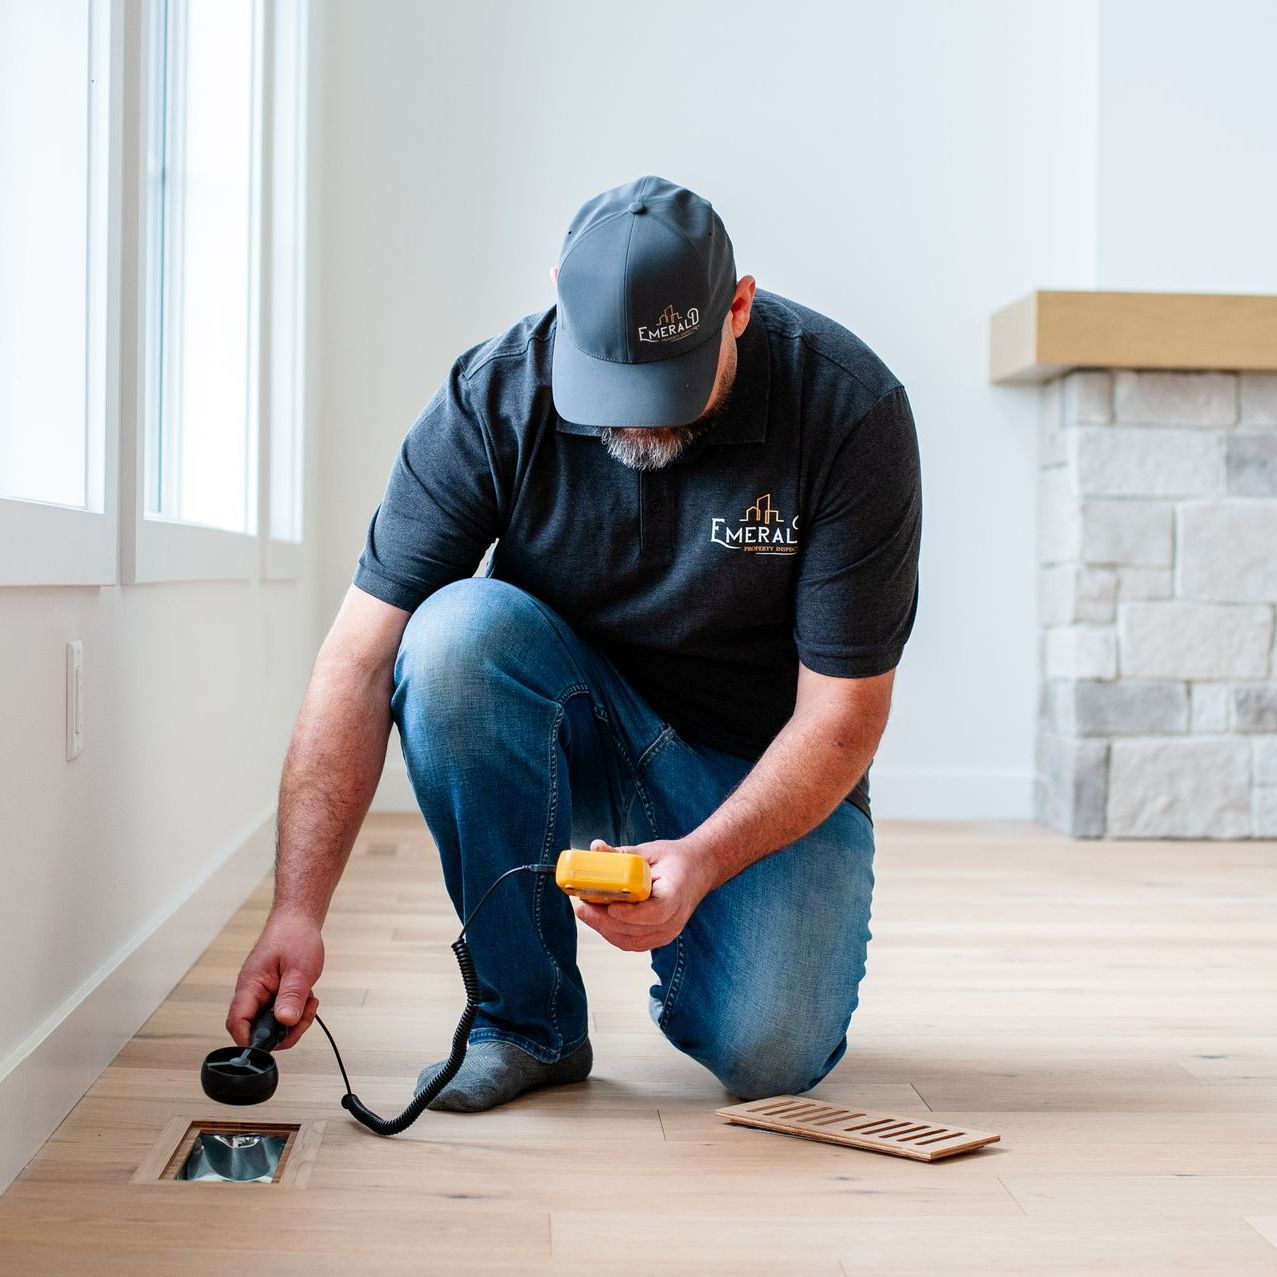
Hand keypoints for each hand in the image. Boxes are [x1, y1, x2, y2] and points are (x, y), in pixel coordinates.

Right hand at [225, 910, 324, 1048]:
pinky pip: (280, 1015)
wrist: (298, 920)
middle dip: (283, 1031)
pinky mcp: (272, 994)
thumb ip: (291, 996)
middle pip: (256, 1030)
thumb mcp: (299, 969)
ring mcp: (261, 994)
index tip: (271, 1045)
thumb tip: (285, 1022)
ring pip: (272, 1025)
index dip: (249, 1041)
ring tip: (308, 1002)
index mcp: (250, 986)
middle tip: (303, 1016)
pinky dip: (296, 1012)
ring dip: (293, 1021)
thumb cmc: (294, 936)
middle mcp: (251, 993)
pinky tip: (307, 998)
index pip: (237, 1023)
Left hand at [573, 838, 717, 951]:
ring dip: (605, 929)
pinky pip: (632, 943)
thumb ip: (623, 854)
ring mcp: (668, 932)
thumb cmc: (674, 860)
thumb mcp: (651, 851)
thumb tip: (595, 847)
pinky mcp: (658, 938)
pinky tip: (597, 920)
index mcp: (677, 893)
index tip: (612, 908)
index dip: (633, 914)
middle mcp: (675, 919)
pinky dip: (612, 934)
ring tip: (585, 912)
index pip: (658, 912)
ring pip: (631, 941)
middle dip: (605, 921)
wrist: (697, 871)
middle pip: (638, 930)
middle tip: (583, 907)